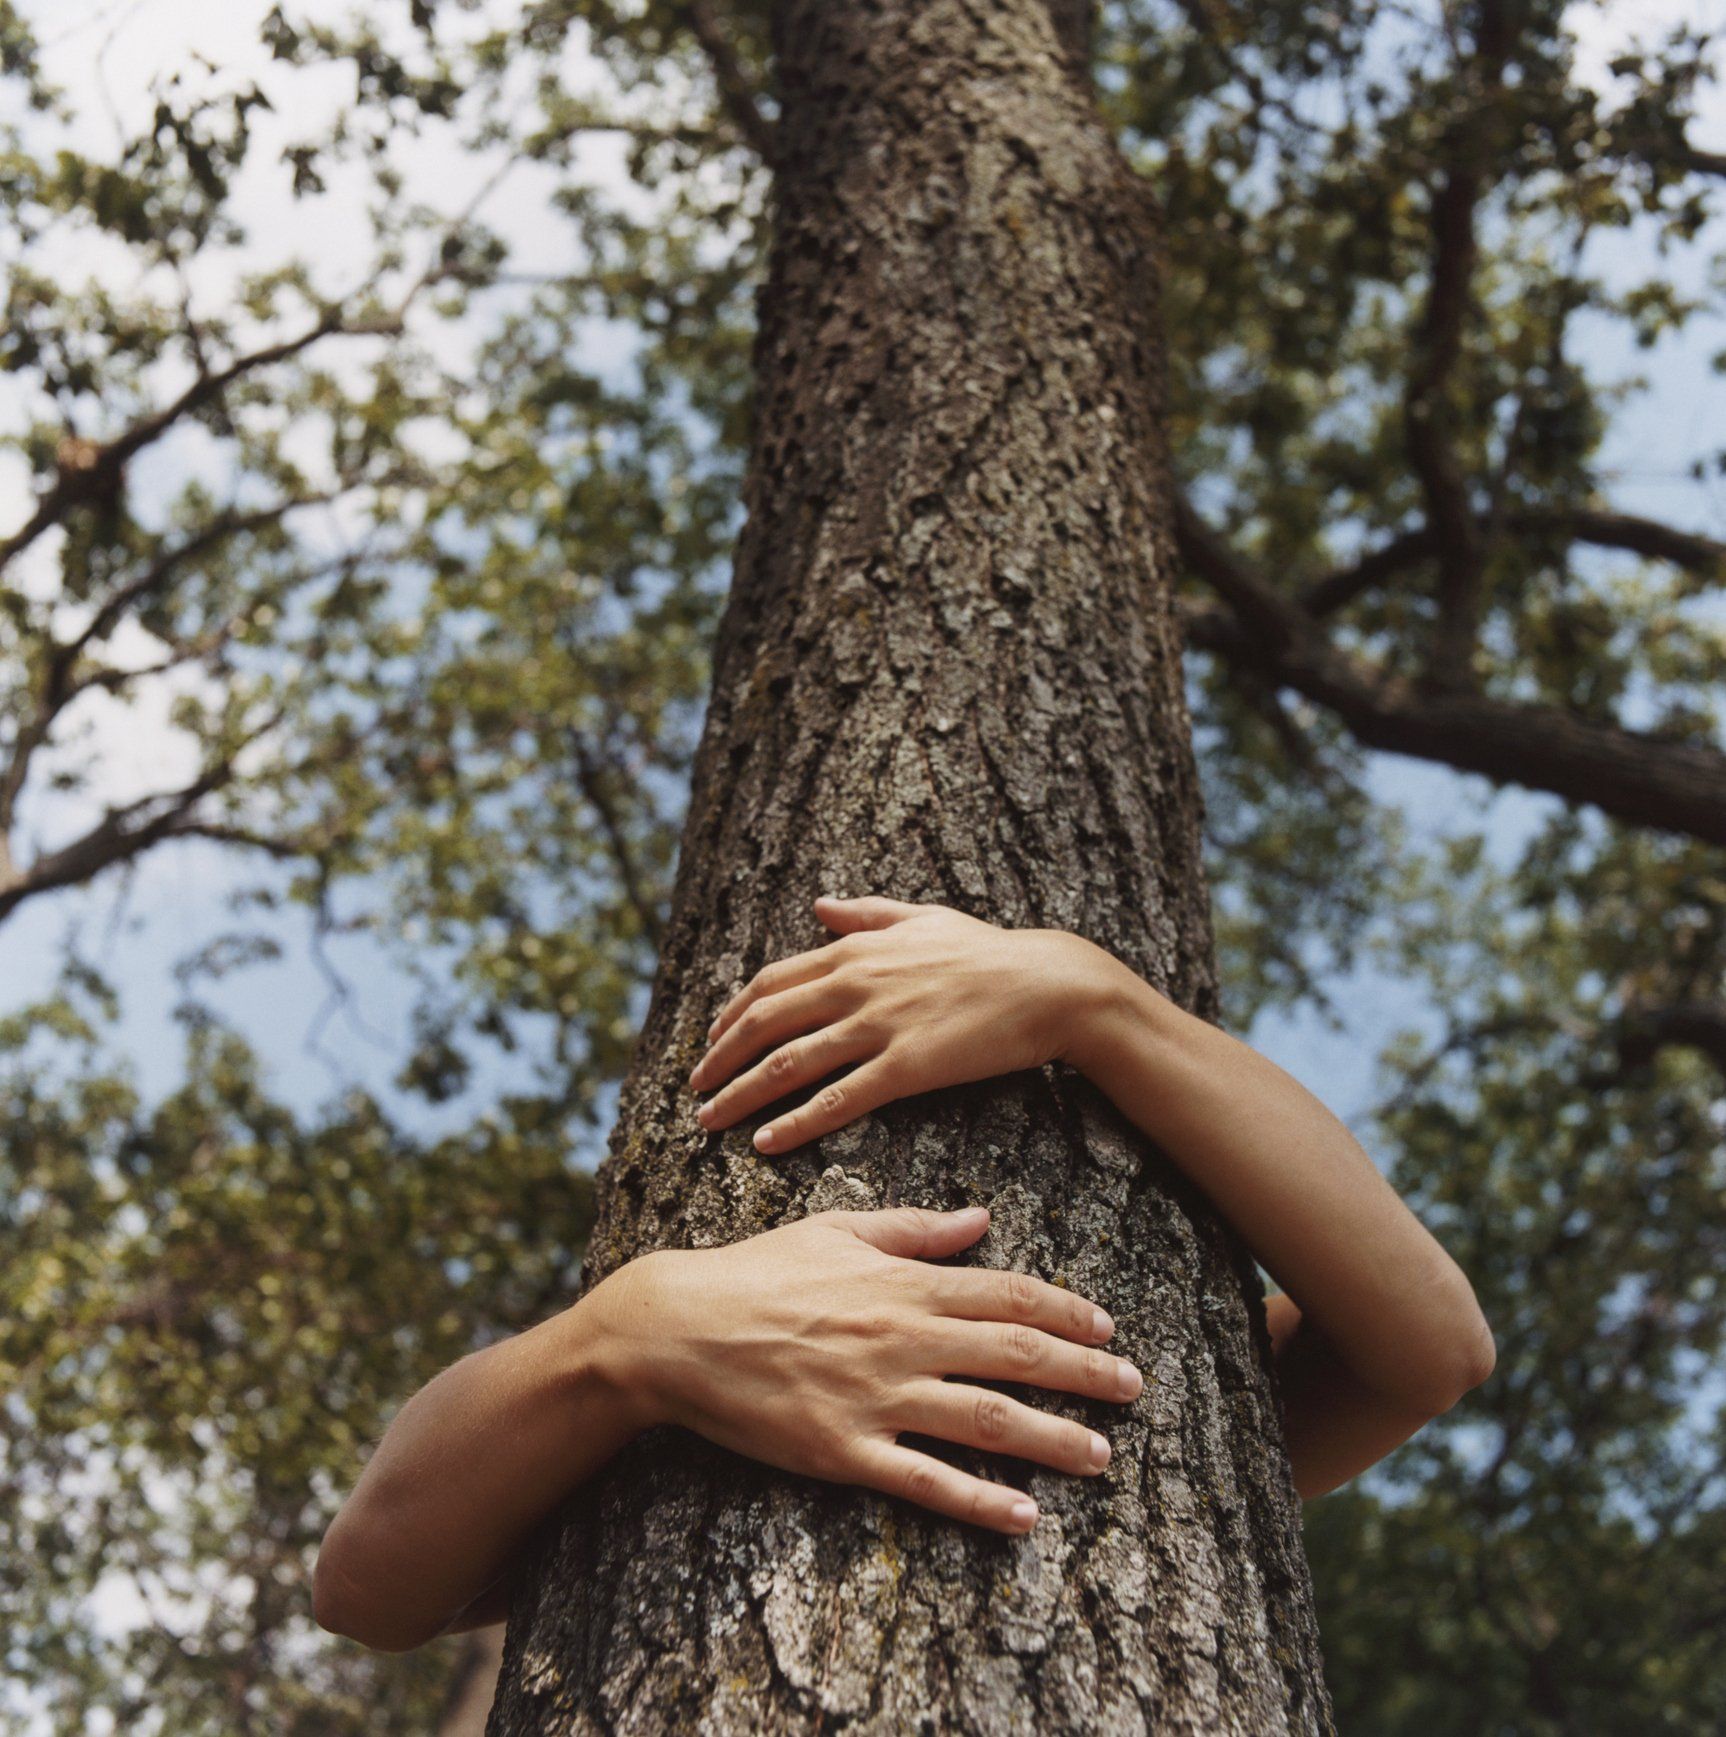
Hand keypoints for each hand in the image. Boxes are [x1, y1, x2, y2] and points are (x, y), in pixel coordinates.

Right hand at [585, 1206, 1142, 1534]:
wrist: (678, 1328)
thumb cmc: (758, 1272)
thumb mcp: (837, 1230)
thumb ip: (914, 1230)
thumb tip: (981, 1219)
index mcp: (904, 1284)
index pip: (1007, 1294)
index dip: (1066, 1310)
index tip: (1108, 1326)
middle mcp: (903, 1338)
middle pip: (1016, 1355)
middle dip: (1084, 1373)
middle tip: (1133, 1390)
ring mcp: (876, 1398)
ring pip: (987, 1420)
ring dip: (1054, 1440)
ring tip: (1102, 1457)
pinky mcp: (844, 1451)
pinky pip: (925, 1480)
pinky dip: (979, 1502)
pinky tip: (1023, 1518)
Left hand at [688, 895, 1114, 1153]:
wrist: (1048, 985)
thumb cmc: (988, 953)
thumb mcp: (922, 917)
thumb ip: (865, 912)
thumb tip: (818, 905)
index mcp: (854, 949)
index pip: (770, 982)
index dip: (732, 1016)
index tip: (711, 1042)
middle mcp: (855, 984)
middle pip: (764, 1023)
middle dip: (720, 1059)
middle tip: (695, 1089)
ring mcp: (879, 1026)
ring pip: (789, 1064)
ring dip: (741, 1096)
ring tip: (711, 1121)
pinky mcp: (907, 1068)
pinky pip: (837, 1101)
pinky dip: (795, 1124)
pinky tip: (767, 1143)